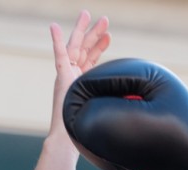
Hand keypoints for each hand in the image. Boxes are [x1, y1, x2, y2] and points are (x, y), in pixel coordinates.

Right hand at [48, 11, 111, 143]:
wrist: (71, 137)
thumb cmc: (87, 128)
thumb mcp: (106, 109)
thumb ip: (115, 104)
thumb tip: (135, 110)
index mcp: (83, 80)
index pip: (92, 58)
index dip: (100, 46)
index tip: (109, 36)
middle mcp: (74, 75)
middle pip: (85, 48)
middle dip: (94, 33)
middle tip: (104, 19)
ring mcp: (66, 74)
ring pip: (74, 46)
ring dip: (81, 30)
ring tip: (88, 14)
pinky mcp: (61, 76)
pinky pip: (58, 55)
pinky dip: (55, 40)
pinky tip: (52, 26)